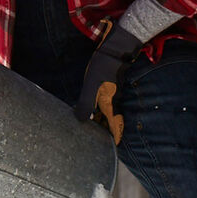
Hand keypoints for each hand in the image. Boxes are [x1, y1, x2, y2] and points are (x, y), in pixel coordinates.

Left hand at [74, 20, 141, 144]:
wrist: (115, 49)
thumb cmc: (103, 68)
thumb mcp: (91, 86)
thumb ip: (86, 104)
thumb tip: (81, 120)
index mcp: (110, 105)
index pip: (115, 127)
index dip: (114, 138)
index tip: (111, 148)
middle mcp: (113, 102)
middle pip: (111, 122)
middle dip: (105, 132)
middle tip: (95, 141)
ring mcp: (113, 93)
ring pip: (108, 112)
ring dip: (101, 120)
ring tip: (90, 127)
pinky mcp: (110, 86)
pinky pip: (106, 103)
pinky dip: (99, 109)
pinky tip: (92, 108)